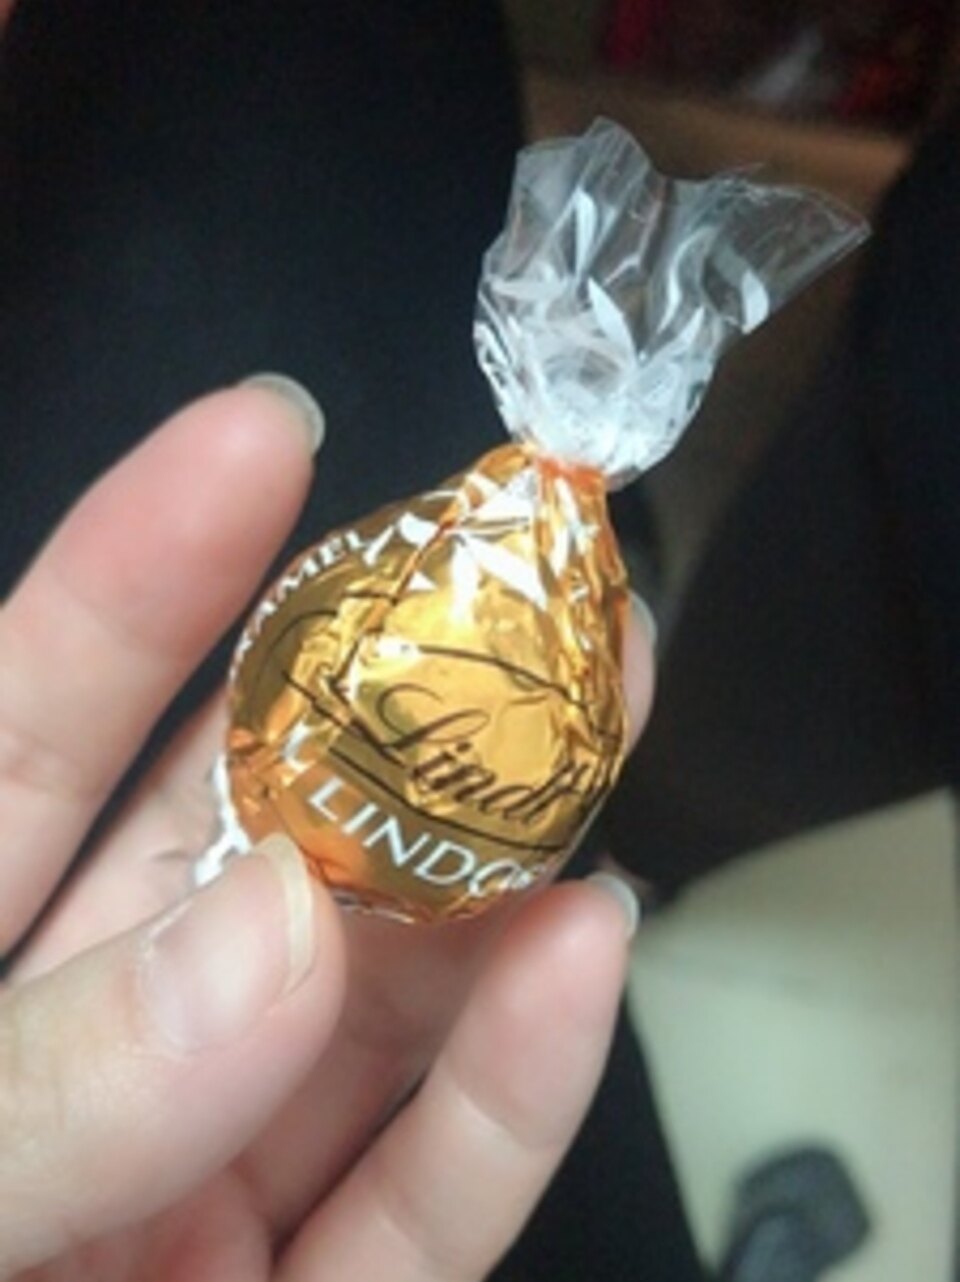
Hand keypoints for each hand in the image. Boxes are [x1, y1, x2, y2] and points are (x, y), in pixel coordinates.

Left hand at [0, 384, 653, 1280]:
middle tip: (510, 577)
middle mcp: (66, 1064)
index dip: (149, 573)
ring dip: (480, 880)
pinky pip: (410, 1210)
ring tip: (590, 733)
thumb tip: (271, 945)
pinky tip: (587, 953)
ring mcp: (184, 1203)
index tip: (264, 433)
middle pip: (243, 853)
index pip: (28, 730)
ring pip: (358, 1016)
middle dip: (379, 709)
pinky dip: (506, 1088)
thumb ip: (29, 1094)